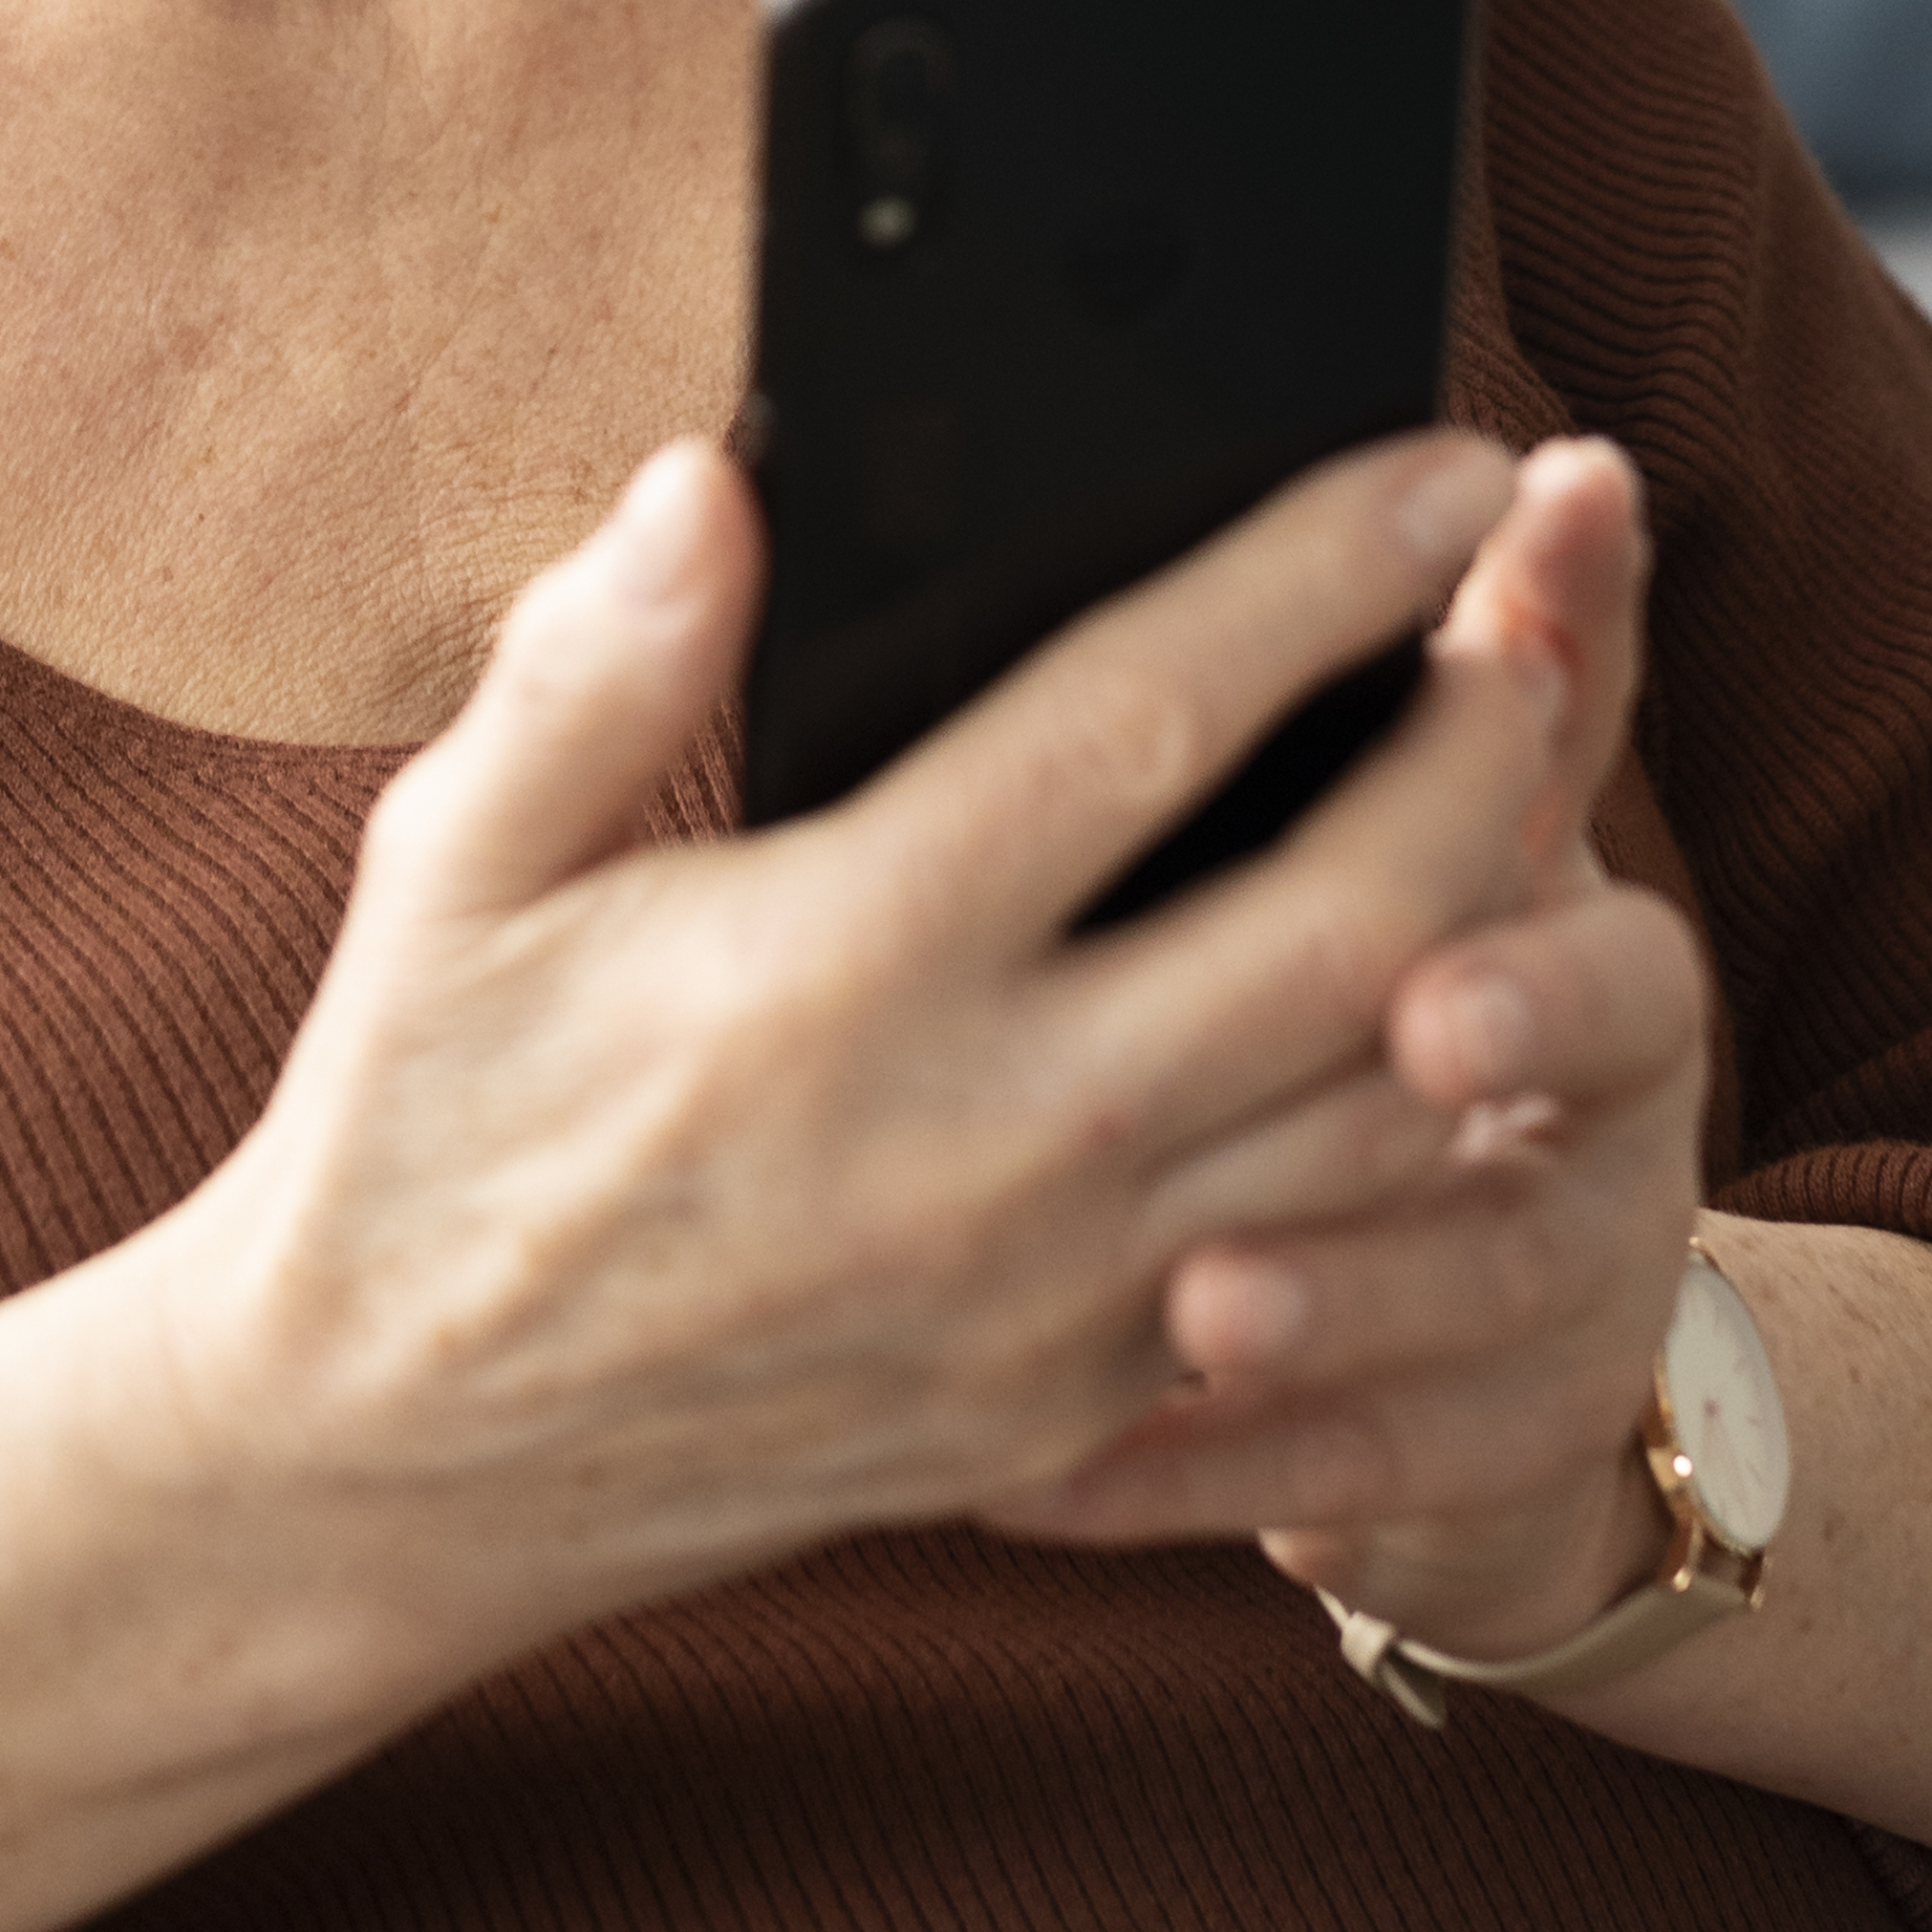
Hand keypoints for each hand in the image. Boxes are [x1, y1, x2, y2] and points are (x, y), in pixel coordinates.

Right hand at [141, 413, 1668, 1691]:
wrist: (385, 1471)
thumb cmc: (414, 1130)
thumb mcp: (447, 869)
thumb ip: (593, 664)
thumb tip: (718, 478)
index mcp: (833, 967)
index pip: (1143, 724)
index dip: (1318, 577)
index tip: (1438, 460)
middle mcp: (981, 1139)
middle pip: (1350, 919)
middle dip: (1488, 747)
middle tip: (1546, 612)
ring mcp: (1052, 1296)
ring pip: (1384, 1108)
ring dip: (1501, 938)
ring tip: (1538, 795)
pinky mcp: (1079, 1402)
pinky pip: (1323, 1258)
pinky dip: (1426, 1132)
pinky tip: (1460, 1015)